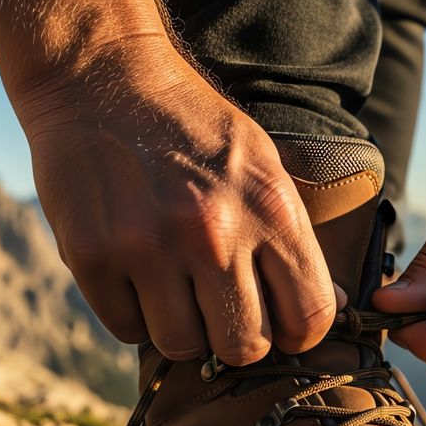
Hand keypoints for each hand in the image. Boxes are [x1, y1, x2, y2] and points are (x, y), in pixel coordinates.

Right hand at [15, 43, 339, 364]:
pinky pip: (126, 329)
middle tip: (220, 307)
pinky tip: (135, 272)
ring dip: (181, 327)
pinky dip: (133, 313)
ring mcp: (148, 247)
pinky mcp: (91, 258)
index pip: (309, 316)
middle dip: (235, 336)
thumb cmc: (193, 130)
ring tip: (174, 284)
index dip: (298, 334)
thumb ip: (294, 240)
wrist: (102, 79)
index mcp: (269, 208)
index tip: (281, 325)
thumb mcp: (263, 167)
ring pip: (183, 347)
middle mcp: (213, 233)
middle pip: (244, 347)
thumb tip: (333, 309)